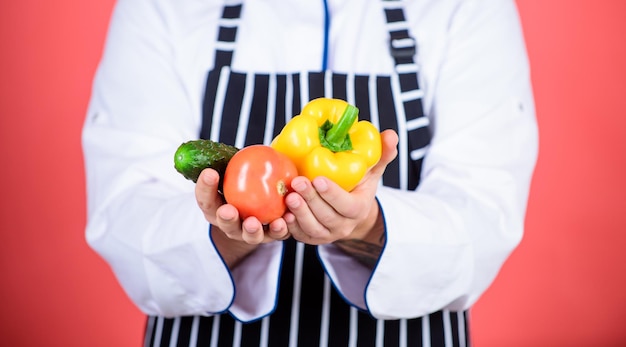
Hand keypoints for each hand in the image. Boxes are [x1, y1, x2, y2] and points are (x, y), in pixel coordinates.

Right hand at [195, 168, 289, 266]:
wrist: (257, 209)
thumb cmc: (242, 185)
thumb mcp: (234, 173)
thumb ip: (234, 163)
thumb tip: (244, 145)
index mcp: (215, 208)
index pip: (205, 198)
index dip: (205, 187)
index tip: (209, 173)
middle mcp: (229, 223)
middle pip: (225, 223)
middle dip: (226, 218)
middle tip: (228, 211)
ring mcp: (248, 233)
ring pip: (249, 235)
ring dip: (251, 230)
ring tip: (254, 222)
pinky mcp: (268, 236)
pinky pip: (275, 234)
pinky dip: (281, 228)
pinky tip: (287, 218)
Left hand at [283, 129, 398, 244]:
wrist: (350, 212)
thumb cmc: (358, 185)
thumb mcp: (372, 170)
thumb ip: (382, 153)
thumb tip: (391, 134)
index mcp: (358, 209)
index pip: (347, 205)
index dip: (332, 194)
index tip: (318, 178)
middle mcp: (343, 225)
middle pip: (326, 217)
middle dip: (311, 200)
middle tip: (298, 182)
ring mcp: (326, 234)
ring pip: (312, 228)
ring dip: (299, 214)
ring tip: (288, 196)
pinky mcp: (311, 238)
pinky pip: (300, 236)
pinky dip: (290, 228)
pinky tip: (282, 215)